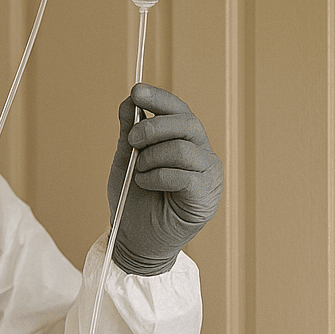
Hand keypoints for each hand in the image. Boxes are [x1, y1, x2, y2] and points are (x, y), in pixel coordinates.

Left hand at [107, 83, 222, 275]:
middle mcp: (202, 155)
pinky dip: (157, 176)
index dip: (160, 99)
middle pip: (187, 124)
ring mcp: (208, 176)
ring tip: (139, 173)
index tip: (137, 91)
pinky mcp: (206, 197)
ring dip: (152, 157)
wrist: (135, 242)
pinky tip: (146, 185)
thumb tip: (128, 101)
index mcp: (185, 142)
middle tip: (132, 141)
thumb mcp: (126, 161)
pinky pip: (183, 175)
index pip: (180, 111)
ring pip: (183, 149)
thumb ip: (129, 133)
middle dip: (153, 128)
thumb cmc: (134, 202)